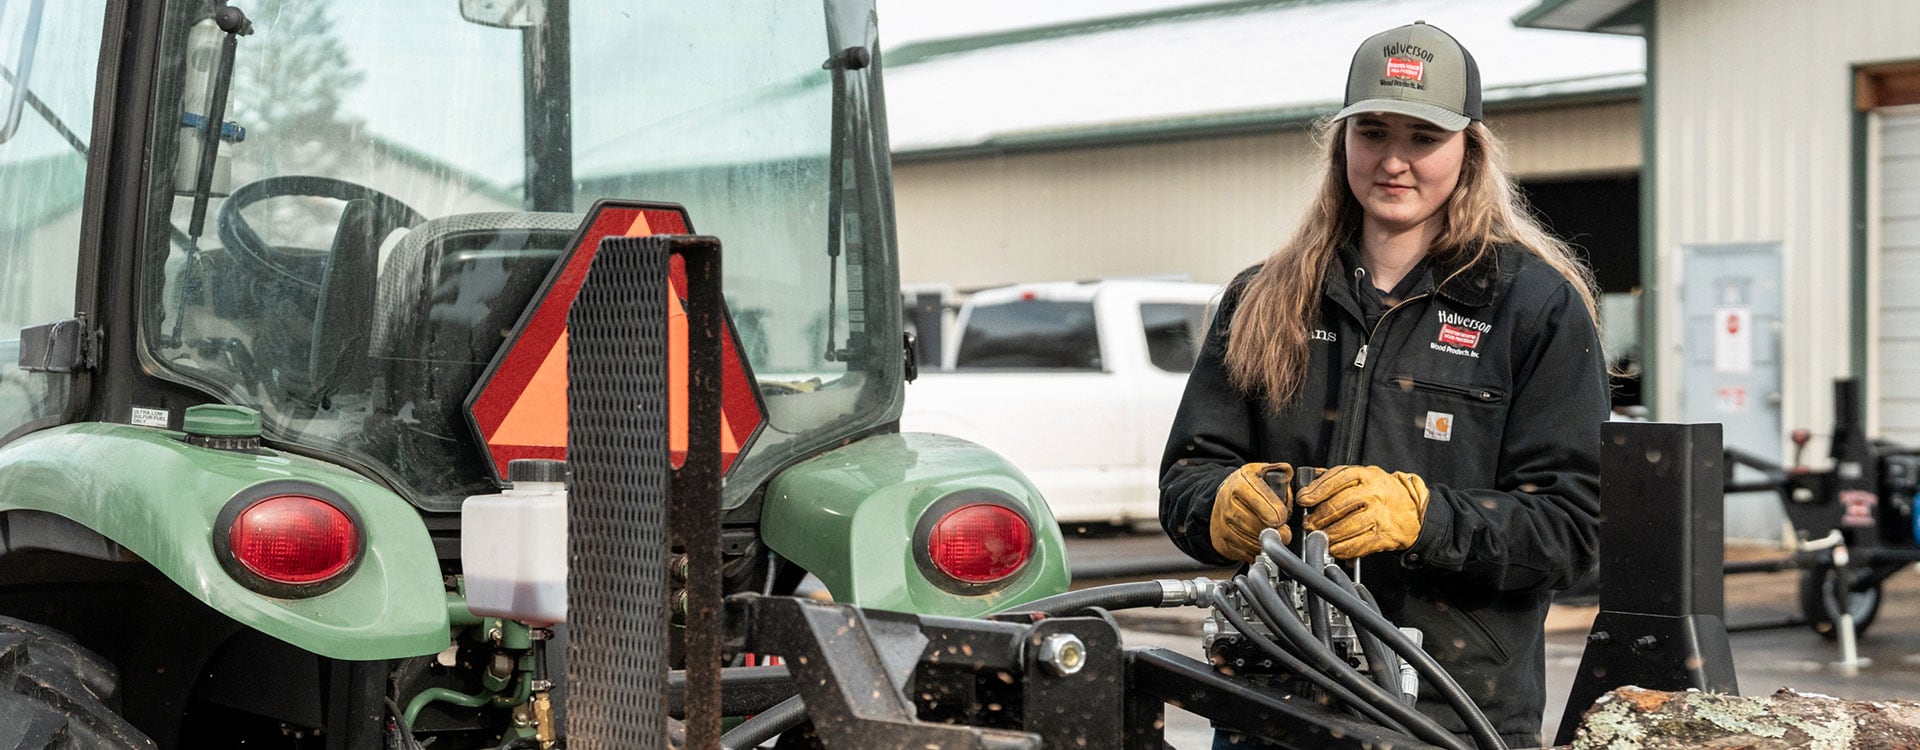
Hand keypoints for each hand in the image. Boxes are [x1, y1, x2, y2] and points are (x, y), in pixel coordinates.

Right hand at [1209, 462, 1293, 561]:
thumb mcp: (1263, 472)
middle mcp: (1227, 502)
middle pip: (1252, 523)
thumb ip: (1281, 472)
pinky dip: (1257, 551)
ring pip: (1248, 540)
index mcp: (1240, 483)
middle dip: (1273, 531)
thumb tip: (1288, 473)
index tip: (1283, 517)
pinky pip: (1243, 552)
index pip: (1257, 497)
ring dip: (1266, 543)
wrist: (1223, 499)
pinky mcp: (1222, 541)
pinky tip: (1262, 543)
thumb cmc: (1249, 488)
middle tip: (1285, 532)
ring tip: (1275, 537)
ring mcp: (1223, 523)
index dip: (1273, 510)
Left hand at [1297, 465, 1428, 558]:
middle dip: (1319, 516)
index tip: (1303, 499)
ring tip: (1318, 537)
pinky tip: (1333, 548)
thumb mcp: (1363, 477)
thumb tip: (1307, 485)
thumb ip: (1336, 479)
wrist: (1413, 509)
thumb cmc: (1381, 492)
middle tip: (1308, 524)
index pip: (1338, 478)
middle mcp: (1374, 494)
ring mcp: (1381, 515)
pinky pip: (1360, 544)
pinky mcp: (1385, 535)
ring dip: (1328, 534)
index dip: (1317, 490)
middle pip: (1340, 505)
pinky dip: (1343, 549)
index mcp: (1366, 475)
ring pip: (1348, 526)